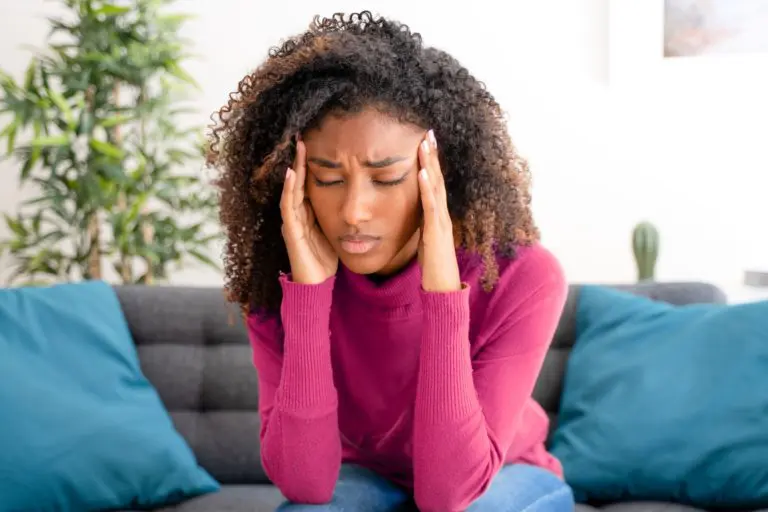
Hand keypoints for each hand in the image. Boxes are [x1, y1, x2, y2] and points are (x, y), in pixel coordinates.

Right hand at [280, 137, 338, 284]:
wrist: (316, 287)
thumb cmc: (327, 261)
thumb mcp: (337, 231)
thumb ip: (341, 216)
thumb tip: (360, 201)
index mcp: (308, 214)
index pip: (308, 184)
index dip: (310, 165)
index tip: (317, 145)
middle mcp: (297, 215)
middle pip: (297, 182)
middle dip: (300, 161)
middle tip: (303, 138)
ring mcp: (292, 223)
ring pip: (291, 190)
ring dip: (294, 169)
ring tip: (298, 149)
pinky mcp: (291, 232)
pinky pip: (288, 207)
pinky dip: (289, 190)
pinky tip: (291, 174)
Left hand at [417, 130, 461, 292]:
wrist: (443, 289)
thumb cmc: (433, 268)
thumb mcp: (425, 240)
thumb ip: (423, 225)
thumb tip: (417, 215)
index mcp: (438, 216)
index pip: (434, 183)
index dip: (431, 162)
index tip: (424, 141)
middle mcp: (442, 215)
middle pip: (438, 179)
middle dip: (433, 155)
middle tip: (427, 131)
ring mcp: (441, 222)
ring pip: (436, 188)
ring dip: (431, 164)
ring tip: (425, 143)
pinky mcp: (436, 233)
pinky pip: (431, 207)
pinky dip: (427, 189)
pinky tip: (422, 173)